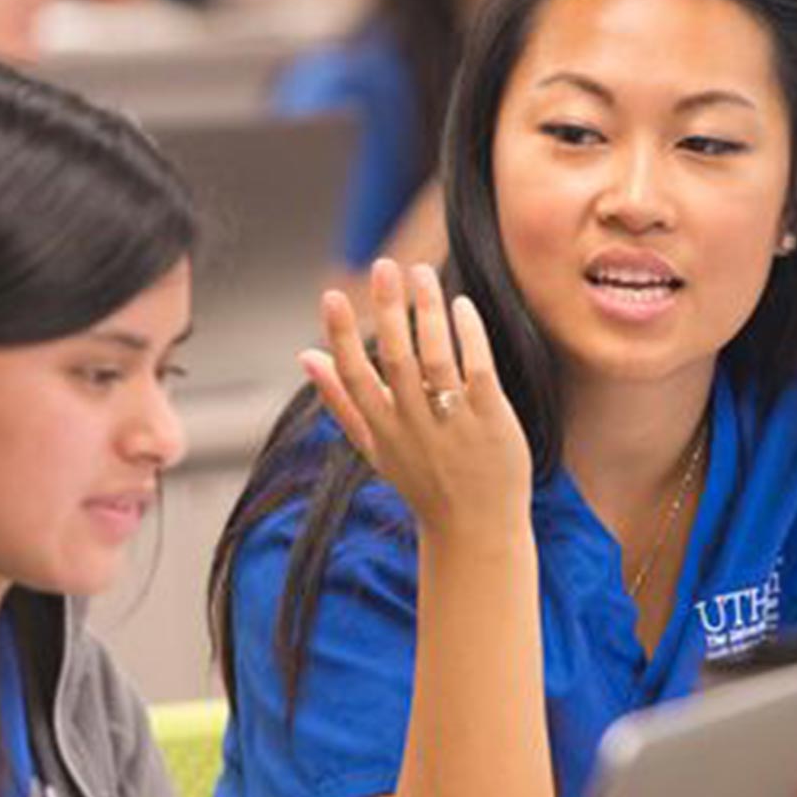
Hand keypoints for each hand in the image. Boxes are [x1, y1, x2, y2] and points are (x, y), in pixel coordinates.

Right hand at [300, 260, 531, 530]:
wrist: (475, 531)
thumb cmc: (423, 483)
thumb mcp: (373, 447)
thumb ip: (340, 401)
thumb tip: (305, 356)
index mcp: (381, 429)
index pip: (354, 376)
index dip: (339, 334)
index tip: (330, 294)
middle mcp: (412, 425)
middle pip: (395, 359)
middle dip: (387, 310)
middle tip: (384, 265)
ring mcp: (453, 424)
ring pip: (436, 358)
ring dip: (428, 311)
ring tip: (422, 272)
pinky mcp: (490, 421)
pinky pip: (477, 370)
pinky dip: (468, 336)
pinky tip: (462, 306)